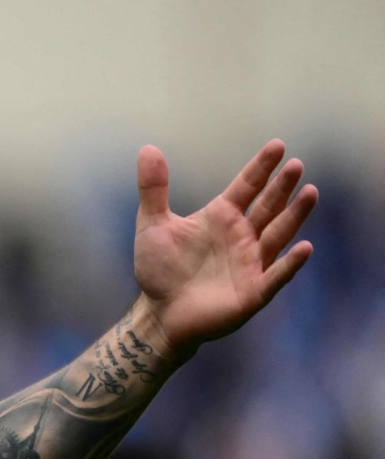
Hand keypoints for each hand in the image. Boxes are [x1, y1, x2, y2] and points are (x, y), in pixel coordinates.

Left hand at [133, 139, 316, 354]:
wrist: (158, 313)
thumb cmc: (159, 269)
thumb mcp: (152, 225)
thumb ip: (153, 189)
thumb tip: (147, 149)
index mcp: (222, 216)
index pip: (247, 186)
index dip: (261, 167)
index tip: (277, 146)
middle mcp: (243, 235)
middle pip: (268, 206)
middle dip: (281, 187)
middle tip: (295, 165)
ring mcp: (251, 262)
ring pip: (278, 235)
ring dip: (294, 216)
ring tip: (310, 192)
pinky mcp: (253, 291)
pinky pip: (276, 275)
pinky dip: (289, 264)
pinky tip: (304, 248)